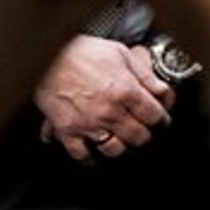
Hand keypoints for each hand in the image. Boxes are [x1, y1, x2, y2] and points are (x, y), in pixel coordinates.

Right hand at [35, 35, 173, 160]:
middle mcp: (109, 111)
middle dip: (145, 134)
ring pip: (114, 149)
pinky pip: (80, 154)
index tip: (161, 120)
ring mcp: (87, 123)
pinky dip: (89, 158)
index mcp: (126, 91)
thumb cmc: (83, 52)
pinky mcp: (66, 129)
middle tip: (145, 131)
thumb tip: (163, 91)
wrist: (46, 55)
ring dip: (122, 147)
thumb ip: (145, 76)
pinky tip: (94, 155)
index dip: (162, 119)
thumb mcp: (122, 54)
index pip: (155, 116)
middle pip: (138, 136)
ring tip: (123, 141)